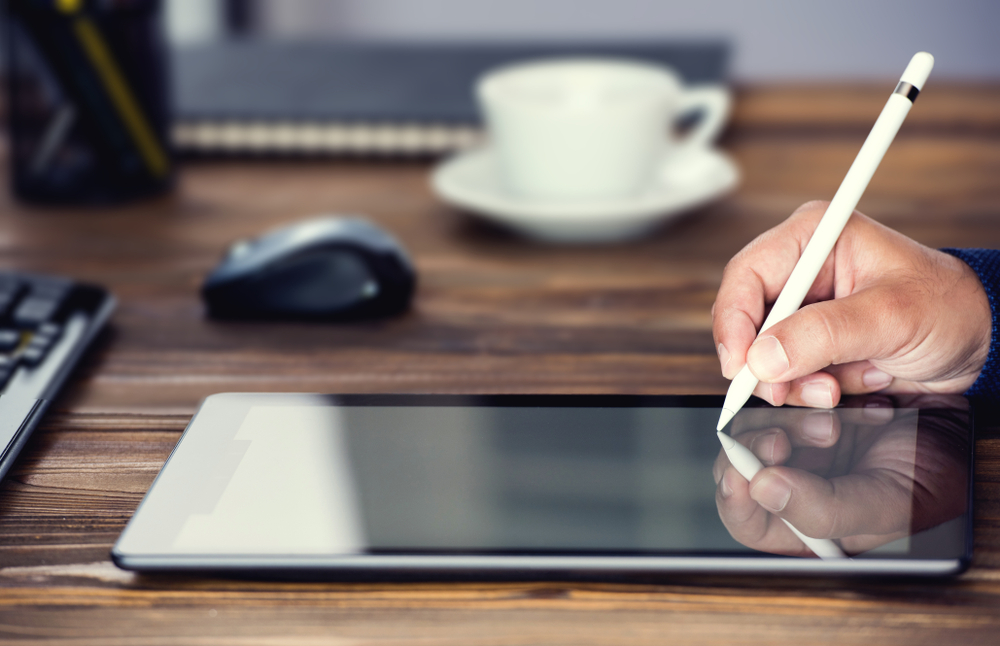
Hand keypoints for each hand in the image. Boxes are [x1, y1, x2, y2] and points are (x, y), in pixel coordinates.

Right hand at [712, 201, 990, 407]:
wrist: (979, 345)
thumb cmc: (948, 309)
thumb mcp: (890, 317)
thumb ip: (824, 334)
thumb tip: (763, 358)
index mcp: (814, 238)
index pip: (747, 275)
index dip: (735, 322)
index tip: (741, 364)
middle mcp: (801, 270)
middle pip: (746, 318)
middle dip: (765, 361)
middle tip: (783, 390)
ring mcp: (804, 309)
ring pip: (762, 352)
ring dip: (793, 380)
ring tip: (834, 388)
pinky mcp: (811, 342)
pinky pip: (785, 372)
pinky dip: (809, 388)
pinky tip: (846, 383)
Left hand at [713, 396, 969, 555]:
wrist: (962, 410)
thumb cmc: (937, 470)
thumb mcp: (890, 504)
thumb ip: (824, 511)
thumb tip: (762, 488)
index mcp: (809, 522)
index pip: (747, 521)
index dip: (735, 499)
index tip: (742, 471)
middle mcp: (798, 481)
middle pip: (742, 465)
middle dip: (765, 446)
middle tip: (790, 434)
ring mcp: (800, 441)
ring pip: (758, 423)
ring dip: (789, 413)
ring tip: (835, 412)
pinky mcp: (806, 403)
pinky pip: (780, 391)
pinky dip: (804, 387)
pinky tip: (841, 391)